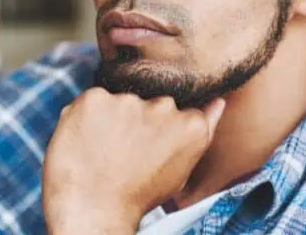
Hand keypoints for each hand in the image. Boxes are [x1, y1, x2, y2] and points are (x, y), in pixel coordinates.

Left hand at [42, 88, 225, 234]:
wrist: (93, 208)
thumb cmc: (138, 194)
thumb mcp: (180, 169)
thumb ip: (202, 130)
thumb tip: (218, 102)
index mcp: (190, 125)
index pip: (178, 109)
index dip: (158, 128)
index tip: (146, 147)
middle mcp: (163, 107)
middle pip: (149, 101)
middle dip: (137, 119)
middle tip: (123, 150)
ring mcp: (128, 101)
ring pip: (120, 100)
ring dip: (112, 117)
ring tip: (103, 149)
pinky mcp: (95, 98)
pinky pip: (92, 99)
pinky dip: (87, 116)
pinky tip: (87, 140)